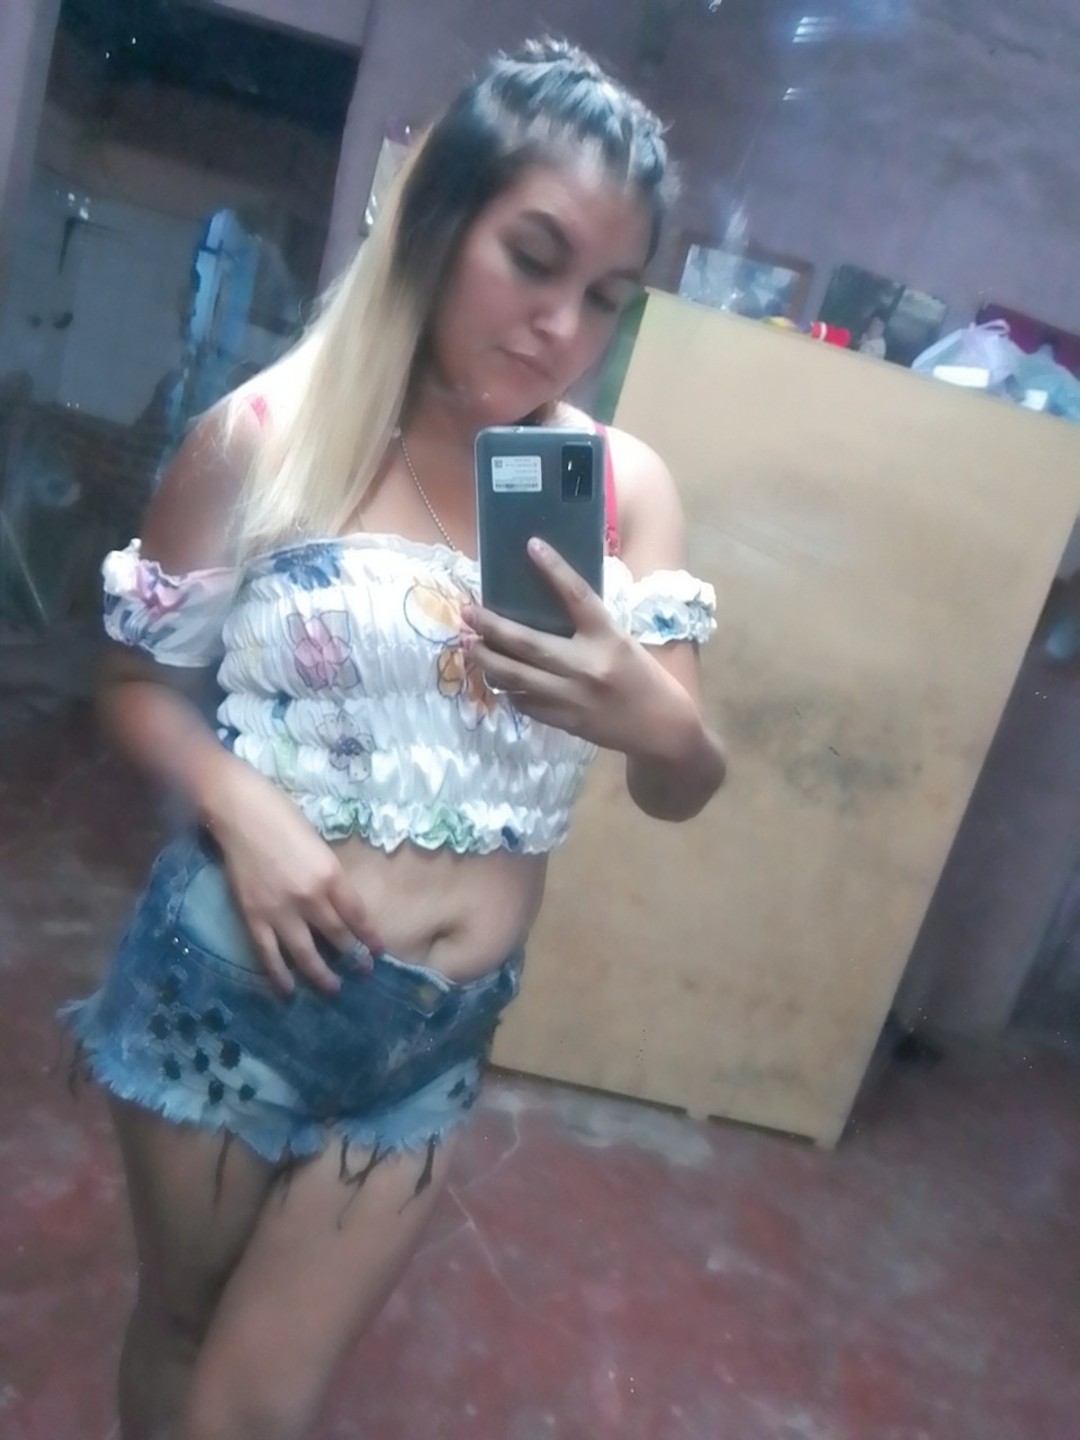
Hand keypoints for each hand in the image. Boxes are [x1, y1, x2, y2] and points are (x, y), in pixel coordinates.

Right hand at [198, 755, 381, 996]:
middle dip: (352, 957)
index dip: (369, 936)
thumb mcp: (319, 844)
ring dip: (320, 974)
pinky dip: (278, 974)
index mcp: (330, 875)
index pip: (356, 914)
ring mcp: (279, 910)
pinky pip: (268, 953)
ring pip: (305, 952)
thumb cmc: (282, 817)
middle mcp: (309, 897)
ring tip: (332, 989)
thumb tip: (337, 904)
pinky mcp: (252, 916)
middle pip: (336, 936)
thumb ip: (328, 876)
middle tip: (362, 973)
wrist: (238, 811)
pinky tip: (287, 990)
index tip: (378, 952)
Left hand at [462, 537, 664, 753]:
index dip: (554, 568)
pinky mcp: (564, 721)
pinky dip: (508, 688)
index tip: (531, 546)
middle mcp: (587, 665)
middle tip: (467, 613)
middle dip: (491, 627)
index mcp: (608, 637)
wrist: (662, 728)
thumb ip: (589, 627)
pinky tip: (495, 677)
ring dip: (487, 660)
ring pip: (516, 676)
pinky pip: (525, 702)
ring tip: (468, 645)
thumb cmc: (643, 677)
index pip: (577, 595)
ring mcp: (572, 696)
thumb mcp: (621, 642)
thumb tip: (546, 608)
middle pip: (528, 642)